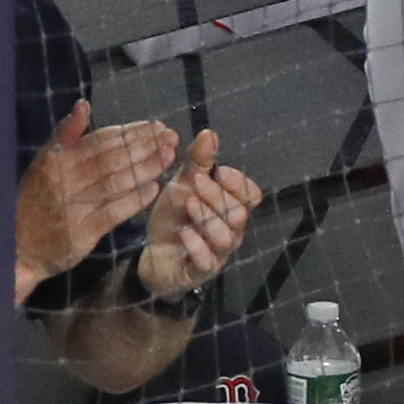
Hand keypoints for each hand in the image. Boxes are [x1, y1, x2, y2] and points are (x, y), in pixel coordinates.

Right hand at [16, 102, 174, 300]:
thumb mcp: (43, 162)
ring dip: (146, 168)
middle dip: (145, 146)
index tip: (155, 126)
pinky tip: (154, 189)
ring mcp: (73, 206)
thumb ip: (66, 135)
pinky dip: (136, 199)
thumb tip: (84, 104)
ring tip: (168, 158)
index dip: (131, 132)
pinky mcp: (83, 231)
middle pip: (112, 158)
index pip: (100, 140)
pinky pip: (114, 211)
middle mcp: (64, 180)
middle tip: (171, 138)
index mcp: (55, 159)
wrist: (19, 245)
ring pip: (116, 182)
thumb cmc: (36, 199)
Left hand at [134, 129, 262, 298]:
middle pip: (238, 213)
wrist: (152, 252)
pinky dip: (197, 245)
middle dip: (217, 196)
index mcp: (229, 206)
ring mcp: (218, 253)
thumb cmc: (175, 217)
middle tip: (195, 184)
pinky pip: (207, 261)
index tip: (219, 171)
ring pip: (226, 237)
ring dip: (208, 218)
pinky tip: (184, 232)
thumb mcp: (183, 184)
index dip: (239, 183)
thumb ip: (198, 162)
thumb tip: (210, 133)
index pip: (251, 195)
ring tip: (189, 205)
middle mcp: (230, 230)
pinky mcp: (201, 270)